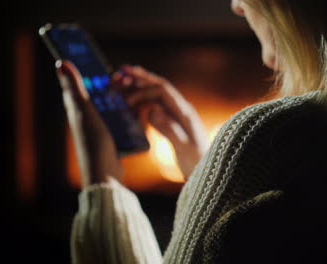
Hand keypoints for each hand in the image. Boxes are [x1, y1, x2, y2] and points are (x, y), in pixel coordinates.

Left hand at [56, 60, 122, 186]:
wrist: (105, 173)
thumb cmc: (93, 142)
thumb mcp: (85, 111)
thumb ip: (76, 88)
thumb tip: (61, 63)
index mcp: (77, 111)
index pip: (80, 86)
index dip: (89, 74)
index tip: (102, 64)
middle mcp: (86, 119)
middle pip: (99, 97)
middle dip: (111, 87)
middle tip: (124, 78)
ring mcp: (100, 129)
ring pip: (112, 109)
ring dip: (122, 101)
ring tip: (134, 93)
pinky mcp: (112, 139)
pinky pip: (121, 122)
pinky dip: (129, 116)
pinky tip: (139, 113)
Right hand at [111, 65, 208, 179]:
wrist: (205, 170)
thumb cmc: (197, 160)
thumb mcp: (185, 147)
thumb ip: (170, 129)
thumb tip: (152, 112)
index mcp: (184, 112)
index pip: (163, 91)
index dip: (145, 88)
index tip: (127, 97)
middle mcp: (180, 110)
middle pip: (159, 88)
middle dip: (141, 78)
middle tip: (122, 70)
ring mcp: (175, 116)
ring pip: (154, 96)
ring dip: (139, 88)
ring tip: (122, 82)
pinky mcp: (171, 124)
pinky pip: (154, 108)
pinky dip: (140, 103)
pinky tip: (129, 103)